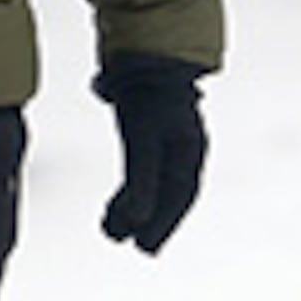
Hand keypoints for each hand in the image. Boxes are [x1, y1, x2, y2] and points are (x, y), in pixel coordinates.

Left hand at [94, 56, 209, 253]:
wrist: (140, 53)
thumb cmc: (146, 97)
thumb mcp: (142, 141)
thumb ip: (141, 182)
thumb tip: (137, 222)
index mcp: (190, 150)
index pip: (181, 196)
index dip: (165, 224)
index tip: (147, 247)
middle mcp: (183, 148)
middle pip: (168, 194)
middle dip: (150, 220)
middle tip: (133, 246)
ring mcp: (165, 139)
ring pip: (153, 183)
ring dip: (135, 207)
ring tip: (111, 228)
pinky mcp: (147, 131)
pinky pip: (141, 169)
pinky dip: (129, 188)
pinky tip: (114, 202)